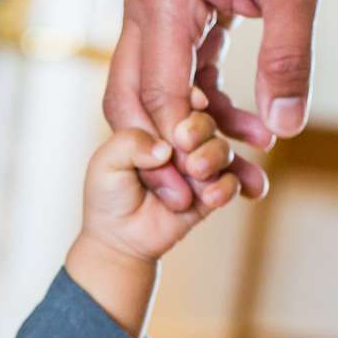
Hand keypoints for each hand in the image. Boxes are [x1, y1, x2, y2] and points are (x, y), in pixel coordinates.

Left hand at [85, 113, 239, 260]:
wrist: (120, 239)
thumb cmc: (107, 196)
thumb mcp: (105, 164)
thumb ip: (129, 144)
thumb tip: (165, 147)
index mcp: (155, 123)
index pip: (178, 101)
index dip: (188, 99)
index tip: (194, 102)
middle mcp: (181, 141)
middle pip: (204, 122)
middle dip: (200, 129)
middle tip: (185, 142)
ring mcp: (199, 164)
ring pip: (221, 149)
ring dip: (215, 156)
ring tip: (198, 172)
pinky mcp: (213, 190)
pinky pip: (232, 182)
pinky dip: (228, 187)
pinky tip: (211, 197)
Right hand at [104, 0, 337, 212]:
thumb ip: (288, 55)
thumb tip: (285, 127)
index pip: (160, 89)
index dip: (182, 141)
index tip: (212, 179)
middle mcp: (144, 9)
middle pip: (131, 102)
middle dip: (164, 155)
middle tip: (201, 198)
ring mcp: (154, 16)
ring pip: (150, 96)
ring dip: (189, 137)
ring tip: (238, 174)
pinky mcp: (176, 21)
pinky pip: (179, 79)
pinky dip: (207, 110)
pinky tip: (251, 131)